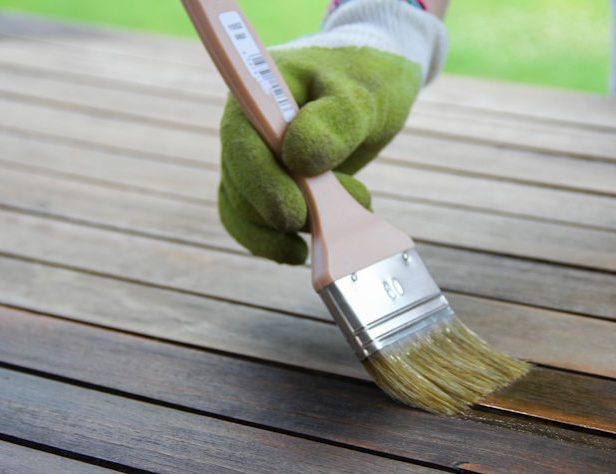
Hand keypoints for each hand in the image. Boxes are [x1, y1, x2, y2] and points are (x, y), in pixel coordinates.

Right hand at [219, 46, 421, 263]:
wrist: (373, 81)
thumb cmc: (365, 77)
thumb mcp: (361, 94)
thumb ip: (334, 122)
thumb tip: (298, 159)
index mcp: (257, 95)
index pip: (243, 147)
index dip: (265, 185)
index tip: (300, 212)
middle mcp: (245, 129)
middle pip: (242, 187)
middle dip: (291, 210)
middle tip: (354, 201)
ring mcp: (253, 159)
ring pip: (247, 212)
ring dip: (294, 227)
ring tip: (346, 218)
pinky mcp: (268, 184)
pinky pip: (252, 222)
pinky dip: (272, 243)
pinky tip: (301, 253)